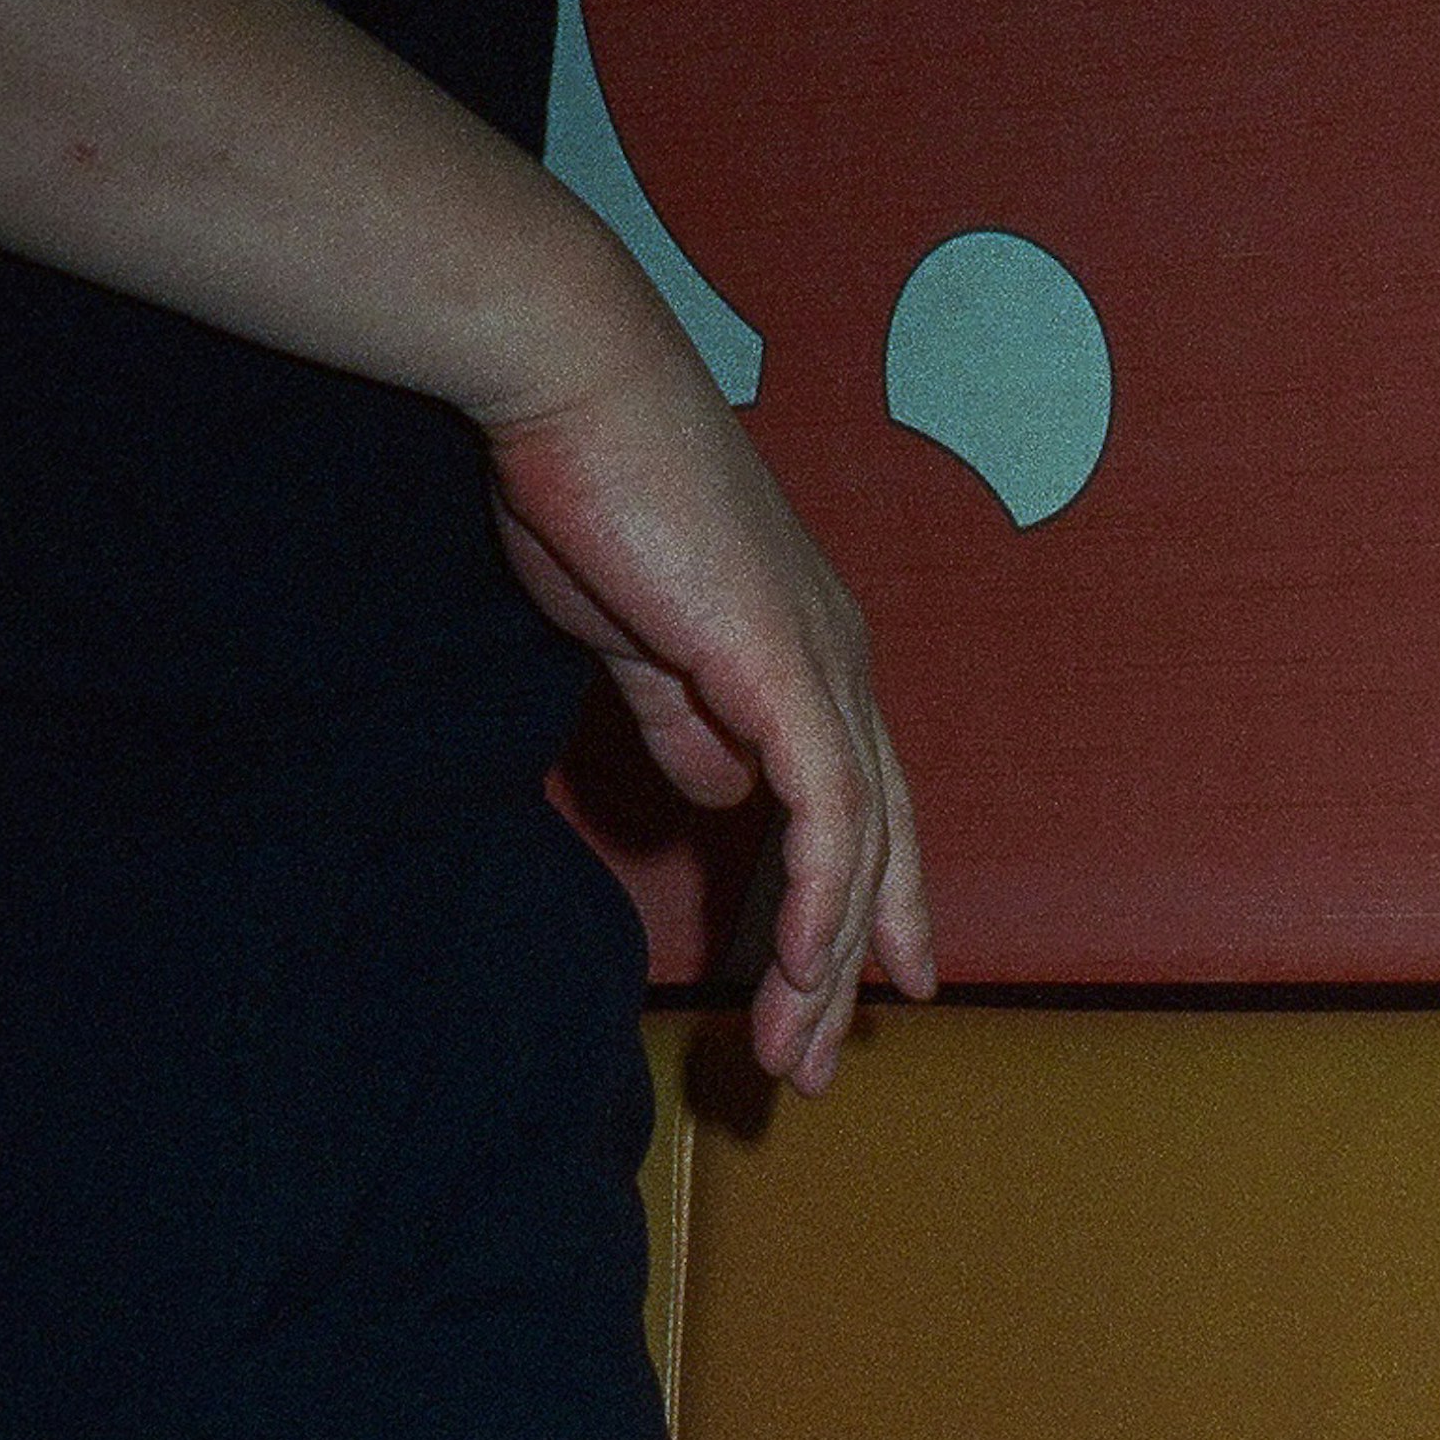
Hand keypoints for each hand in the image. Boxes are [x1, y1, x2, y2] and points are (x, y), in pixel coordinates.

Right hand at [485, 308, 934, 1087]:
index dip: (863, 895)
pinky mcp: (790, 667)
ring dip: (824, 962)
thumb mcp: (637, 635)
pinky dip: (825, 898)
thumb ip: (685, 717)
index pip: (854, 798)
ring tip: (791, 1054)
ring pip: (857, 845)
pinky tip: (807, 970)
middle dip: (850, 960)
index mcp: (804, 650)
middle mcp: (837, 660)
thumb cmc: (589, 485)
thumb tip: (719, 794)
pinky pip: (830, 812)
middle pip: (873, 840)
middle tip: (815, 1058)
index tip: (858, 978)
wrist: (567, 381)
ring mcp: (824, 663)